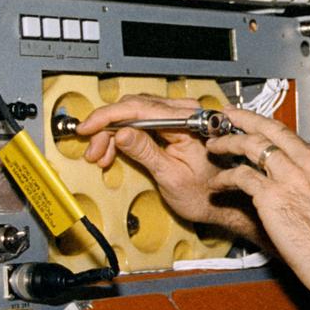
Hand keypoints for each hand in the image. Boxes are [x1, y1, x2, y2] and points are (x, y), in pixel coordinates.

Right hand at [76, 95, 264, 243]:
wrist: (220, 202)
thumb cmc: (204, 193)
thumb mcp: (171, 176)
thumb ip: (146, 152)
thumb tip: (121, 132)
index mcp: (188, 123)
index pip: (140, 108)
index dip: (108, 116)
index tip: (88, 127)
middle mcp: (185, 114)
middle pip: (134, 107)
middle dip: (108, 128)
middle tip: (94, 149)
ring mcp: (178, 117)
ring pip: (134, 114)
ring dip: (113, 133)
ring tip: (101, 155)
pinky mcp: (172, 125)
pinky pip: (141, 121)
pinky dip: (123, 135)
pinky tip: (113, 151)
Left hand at [205, 107, 309, 301]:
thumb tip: (305, 188)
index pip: (294, 139)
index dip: (271, 132)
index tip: (260, 130)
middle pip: (272, 129)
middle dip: (246, 118)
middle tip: (229, 115)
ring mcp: (291, 177)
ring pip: (252, 145)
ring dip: (229, 143)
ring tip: (215, 146)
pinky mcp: (272, 196)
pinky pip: (240, 176)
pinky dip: (225, 177)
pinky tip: (218, 183)